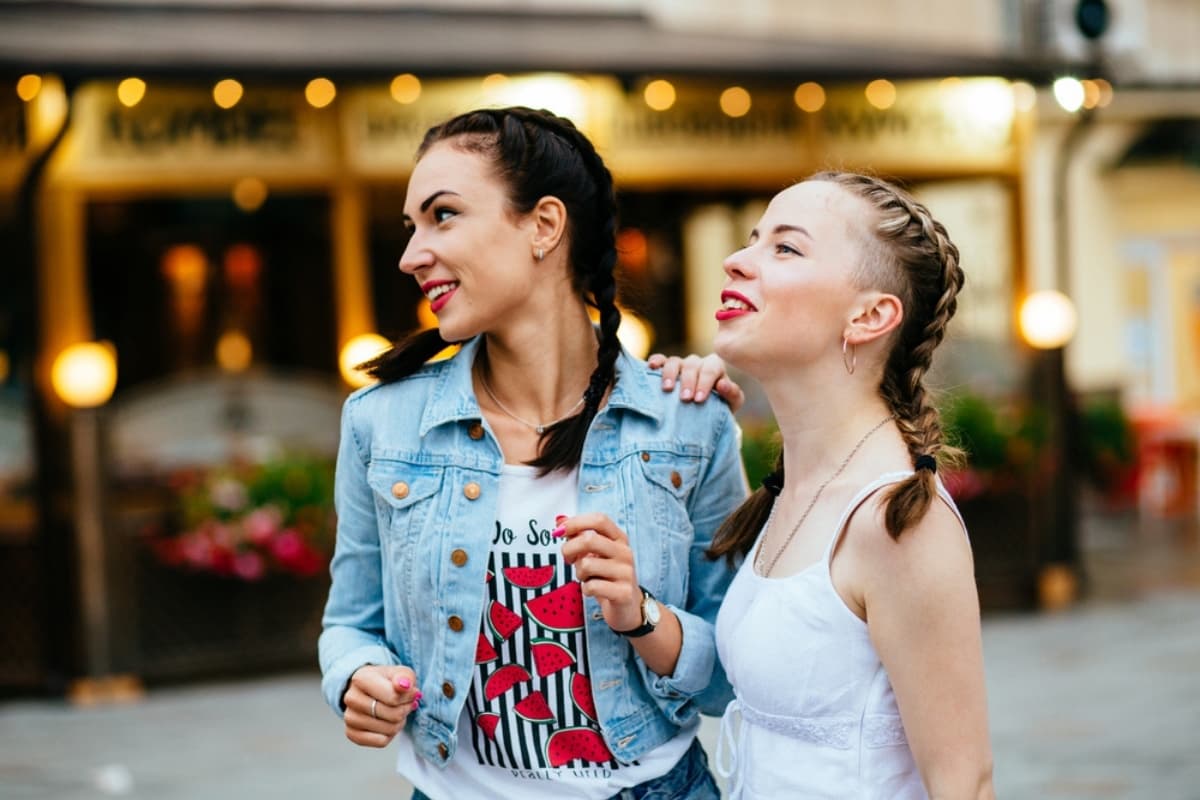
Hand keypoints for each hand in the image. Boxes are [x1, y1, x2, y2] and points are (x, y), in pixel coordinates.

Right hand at [341, 664, 420, 747]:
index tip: (412, 693)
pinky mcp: (351, 733)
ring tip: (395, 712)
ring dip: (399, 723)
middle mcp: (351, 698)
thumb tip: (404, 686)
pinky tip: (386, 723)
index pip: (393, 698)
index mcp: (361, 679)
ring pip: (388, 730)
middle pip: (393, 715)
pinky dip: (390, 735)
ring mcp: (349, 717)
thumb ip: (405, 677)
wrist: (368, 689)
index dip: (409, 698)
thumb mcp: (400, 672)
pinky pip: (381, 742)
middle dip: (405, 710)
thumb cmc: (387, 681)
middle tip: (405, 704)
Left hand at [554, 513, 642, 632]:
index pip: (599, 520)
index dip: (576, 522)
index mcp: (619, 539)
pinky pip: (591, 586)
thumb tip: (559, 520)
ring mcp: (626, 573)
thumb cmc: (607, 576)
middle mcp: (625, 552)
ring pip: (586, 565)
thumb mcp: (595, 553)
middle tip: (568, 559)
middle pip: (589, 540)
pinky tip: (593, 591)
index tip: (559, 531)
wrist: (628, 607)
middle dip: (569, 549)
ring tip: (586, 578)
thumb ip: (579, 536)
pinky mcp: (623, 593)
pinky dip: (585, 589)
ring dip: (579, 573)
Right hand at [648, 352, 744, 412]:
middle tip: (685, 398)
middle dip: (688, 381)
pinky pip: (660, 360)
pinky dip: (656, 361)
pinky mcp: (666, 369)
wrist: (707, 413)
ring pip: (674, 361)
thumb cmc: (721, 406)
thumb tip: (723, 385)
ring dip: (670, 373)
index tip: (699, 399)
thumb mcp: (732, 403)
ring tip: (667, 389)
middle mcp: (697, 362)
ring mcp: (680, 364)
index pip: (711, 368)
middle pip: (691, 365)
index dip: (705, 382)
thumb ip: (733, 394)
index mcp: (715, 367)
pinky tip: (651, 367)